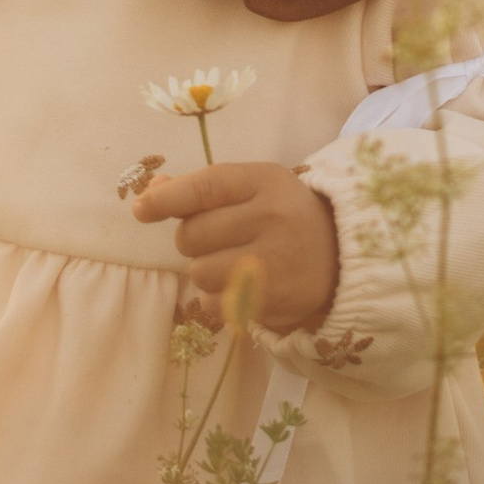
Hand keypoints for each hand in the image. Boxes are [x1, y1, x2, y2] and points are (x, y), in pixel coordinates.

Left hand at [131, 160, 338, 334]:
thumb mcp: (254, 186)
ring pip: (199, 271)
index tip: (142, 209)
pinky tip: (242, 285)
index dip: (166, 199)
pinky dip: (217, 297)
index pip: (204, 188)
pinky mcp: (271, 302)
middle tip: (220, 237)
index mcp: (264, 181)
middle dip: (193, 239)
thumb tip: (152, 190)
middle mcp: (271, 218)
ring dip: (204, 270)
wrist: (342, 257)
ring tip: (234, 262)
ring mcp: (272, 263)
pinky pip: (213, 303)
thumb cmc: (286, 214)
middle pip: (191, 235)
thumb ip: (202, 187)